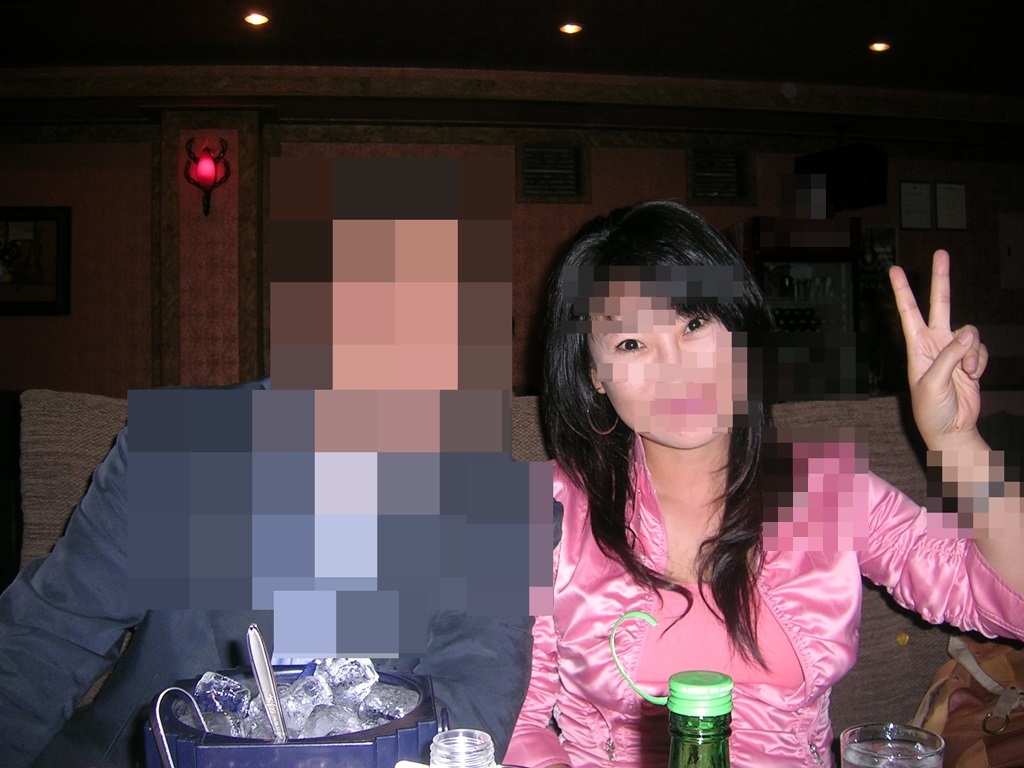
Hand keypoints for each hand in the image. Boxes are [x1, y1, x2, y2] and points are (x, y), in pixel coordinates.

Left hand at [888, 249, 988, 450]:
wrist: (952, 428)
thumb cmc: (932, 409)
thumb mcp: (932, 383)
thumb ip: (949, 357)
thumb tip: (967, 333)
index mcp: (916, 347)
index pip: (908, 312)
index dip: (902, 291)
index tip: (894, 270)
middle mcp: (934, 343)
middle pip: (939, 304)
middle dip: (940, 278)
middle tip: (940, 252)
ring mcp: (953, 349)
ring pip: (970, 331)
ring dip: (972, 351)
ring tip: (967, 373)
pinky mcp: (970, 359)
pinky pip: (980, 348)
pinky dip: (980, 361)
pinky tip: (973, 377)